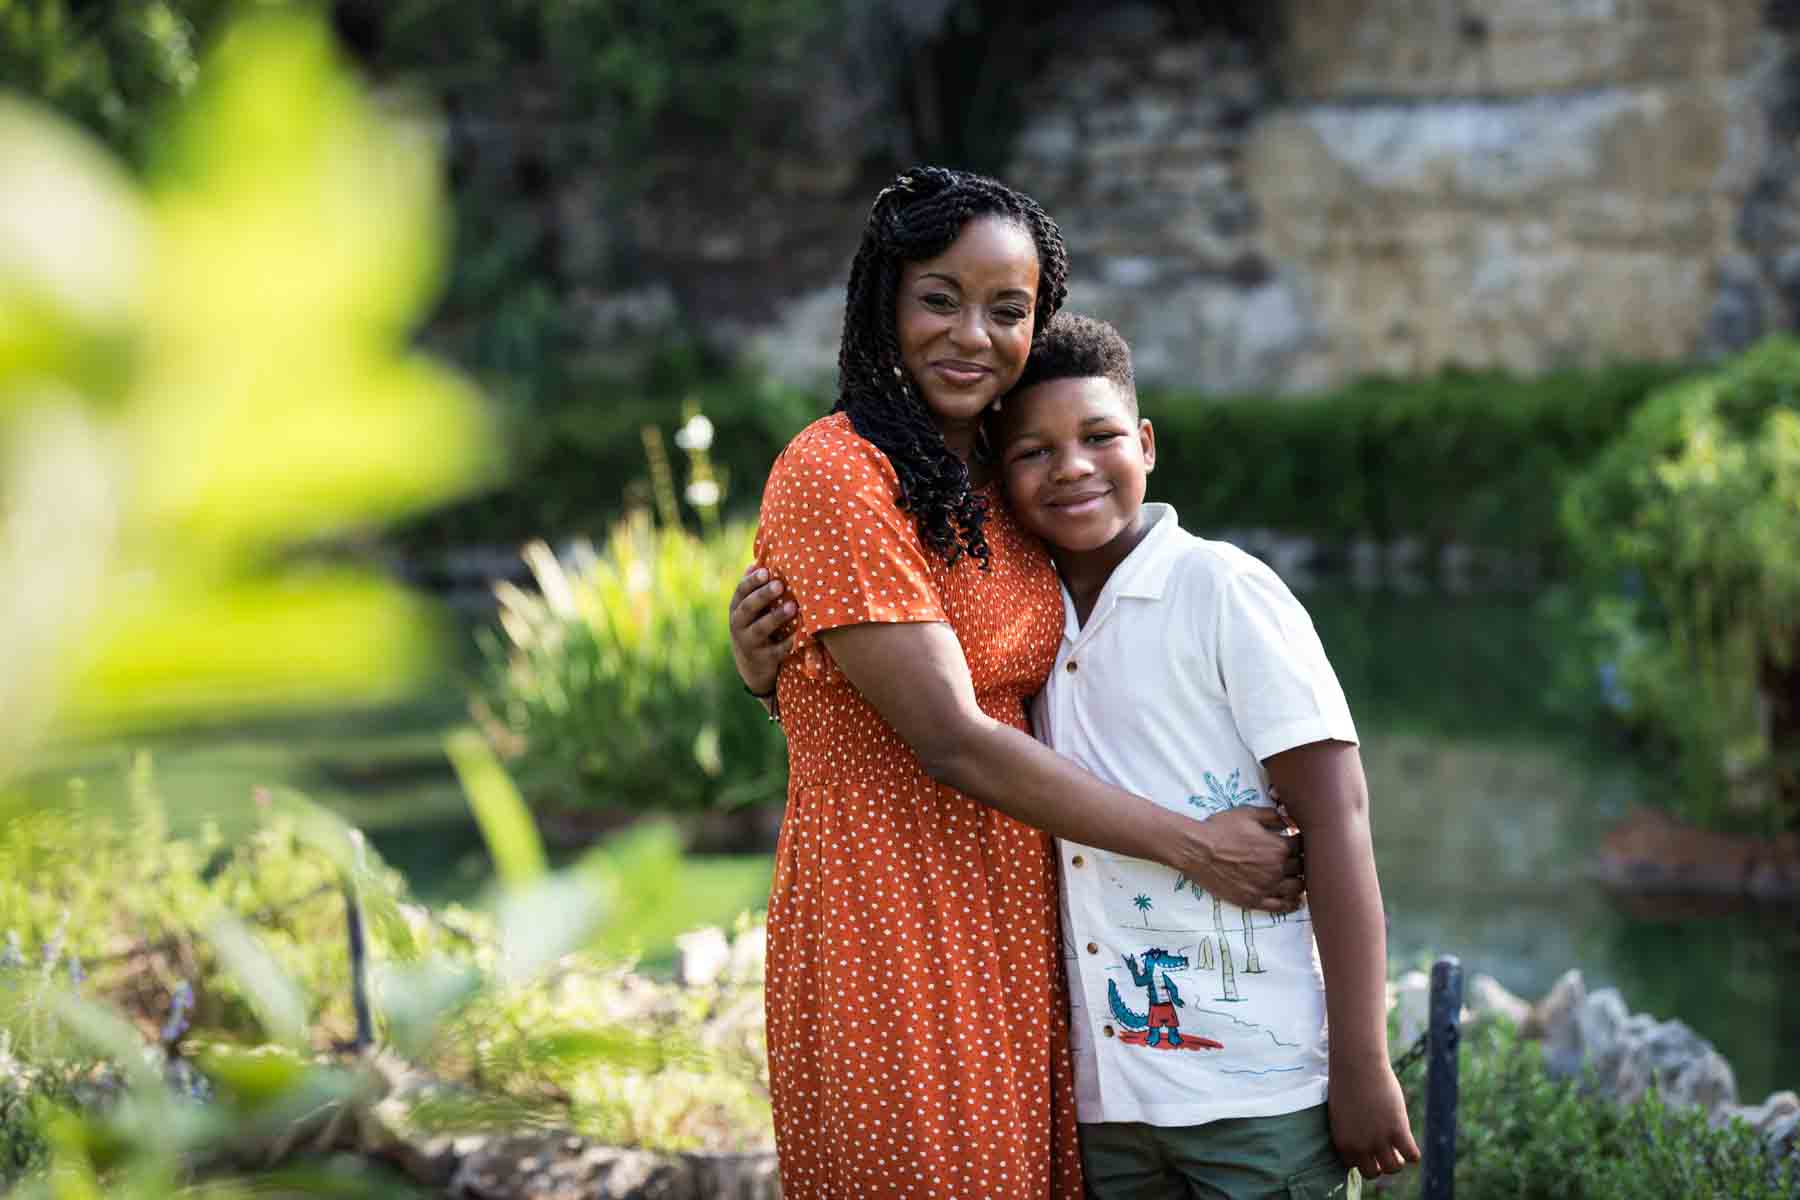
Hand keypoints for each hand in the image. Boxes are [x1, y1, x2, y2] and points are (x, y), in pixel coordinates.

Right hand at [729, 565, 795, 694]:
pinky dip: (788, 643)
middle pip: (747, 608)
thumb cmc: (756, 626)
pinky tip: (800, 634)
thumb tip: (758, 560)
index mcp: (736, 609)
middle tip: (779, 584)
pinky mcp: (763, 660)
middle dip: (762, 595)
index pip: (740, 591)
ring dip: (776, 617)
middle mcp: (738, 625)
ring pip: (760, 629)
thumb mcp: (750, 609)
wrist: (753, 667)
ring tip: (793, 607)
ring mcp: (749, 643)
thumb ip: (754, 588)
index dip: (752, 581)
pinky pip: (776, 651)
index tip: (766, 570)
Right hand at [1174, 805, 1304, 912]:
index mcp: (1278, 847)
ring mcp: (1266, 887)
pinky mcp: (1254, 900)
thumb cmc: (1221, 829)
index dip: (1301, 842)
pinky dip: (1292, 904)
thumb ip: (1273, 816)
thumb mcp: (1248, 813)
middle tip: (1296, 859)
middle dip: (1301, 861)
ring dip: (1300, 882)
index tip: (1297, 841)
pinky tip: (1296, 901)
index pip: (1303, 846)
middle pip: (1302, 867)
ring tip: (1297, 878)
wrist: (1197, 850)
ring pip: (1296, 888)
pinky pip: (1280, 906)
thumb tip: (1290, 820)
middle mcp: (1277, 869)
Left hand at [1327, 1059, 1419, 1180]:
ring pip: (1394, 1168)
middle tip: (1385, 1149)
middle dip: (1379, 1163)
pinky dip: (1413, 1152)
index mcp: (1343, 1143)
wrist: (1357, 1066)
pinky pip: (1412, 1156)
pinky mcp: (1398, 1130)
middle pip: (1374, 1173)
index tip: (1370, 1149)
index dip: (1364, 1158)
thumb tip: (1365, 1145)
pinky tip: (1409, 1139)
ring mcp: (1379, 1140)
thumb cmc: (1347, 1084)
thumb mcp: (1342, 1114)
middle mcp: (1360, 1146)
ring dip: (1398, 1160)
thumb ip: (1351, 1132)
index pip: (1355, 1167)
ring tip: (1398, 1146)